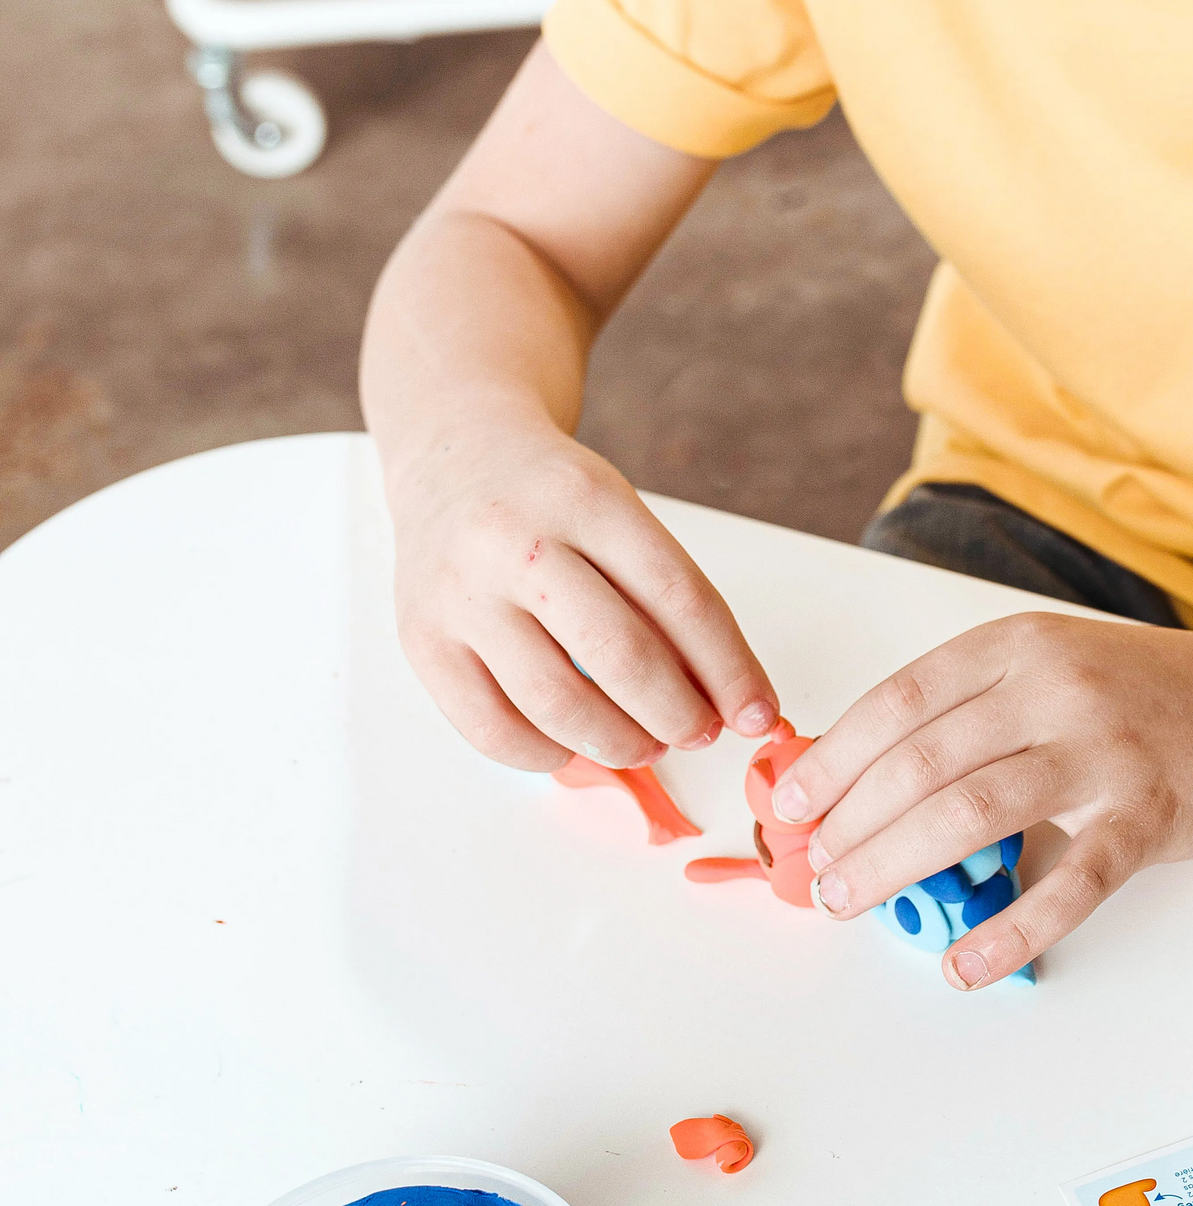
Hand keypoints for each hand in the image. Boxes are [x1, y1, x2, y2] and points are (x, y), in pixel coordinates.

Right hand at [385, 407, 778, 769]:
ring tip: (646, 743)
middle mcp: (516, 541)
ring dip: (620, 742)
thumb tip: (724, 698)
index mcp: (586, 498)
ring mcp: (461, 593)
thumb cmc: (550, 495)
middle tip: (701, 732)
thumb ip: (664, 594)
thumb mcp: (616, 510)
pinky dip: (547, 754)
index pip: (679, 597)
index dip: (729, 669)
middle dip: (679, 714)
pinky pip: (492, 728)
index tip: (757, 711)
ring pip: (557, 702)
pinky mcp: (421, 638)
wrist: (450, 452)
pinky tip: (574, 745)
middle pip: (620, 655)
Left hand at [767, 612, 1192, 981]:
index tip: (790, 807)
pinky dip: (1009, 930)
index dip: (832, 759)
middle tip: (815, 874)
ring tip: (854, 904)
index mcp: (1019, 646)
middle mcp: (1055, 687)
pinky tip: (965, 965)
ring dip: (896, 864)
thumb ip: (979, 712)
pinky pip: (1068, 882)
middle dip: (849, 824)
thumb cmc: (1162, 698)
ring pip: (971, 811)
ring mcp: (1105, 749)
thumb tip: (877, 786)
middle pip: (919, 760)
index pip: (898, 701)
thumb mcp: (1060, 670)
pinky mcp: (1152, 814)